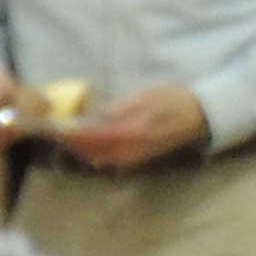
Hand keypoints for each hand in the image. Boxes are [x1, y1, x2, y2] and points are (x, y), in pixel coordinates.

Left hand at [55, 82, 207, 168]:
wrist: (203, 116)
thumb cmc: (176, 100)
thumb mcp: (148, 96)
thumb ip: (121, 108)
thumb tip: (94, 118)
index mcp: (131, 132)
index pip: (91, 137)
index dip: (70, 133)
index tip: (52, 126)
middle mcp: (128, 150)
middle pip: (89, 151)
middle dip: (69, 142)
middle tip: (53, 130)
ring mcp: (131, 157)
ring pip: (96, 157)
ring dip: (78, 148)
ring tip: (64, 135)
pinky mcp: (135, 159)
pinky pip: (106, 159)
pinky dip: (91, 151)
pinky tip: (84, 142)